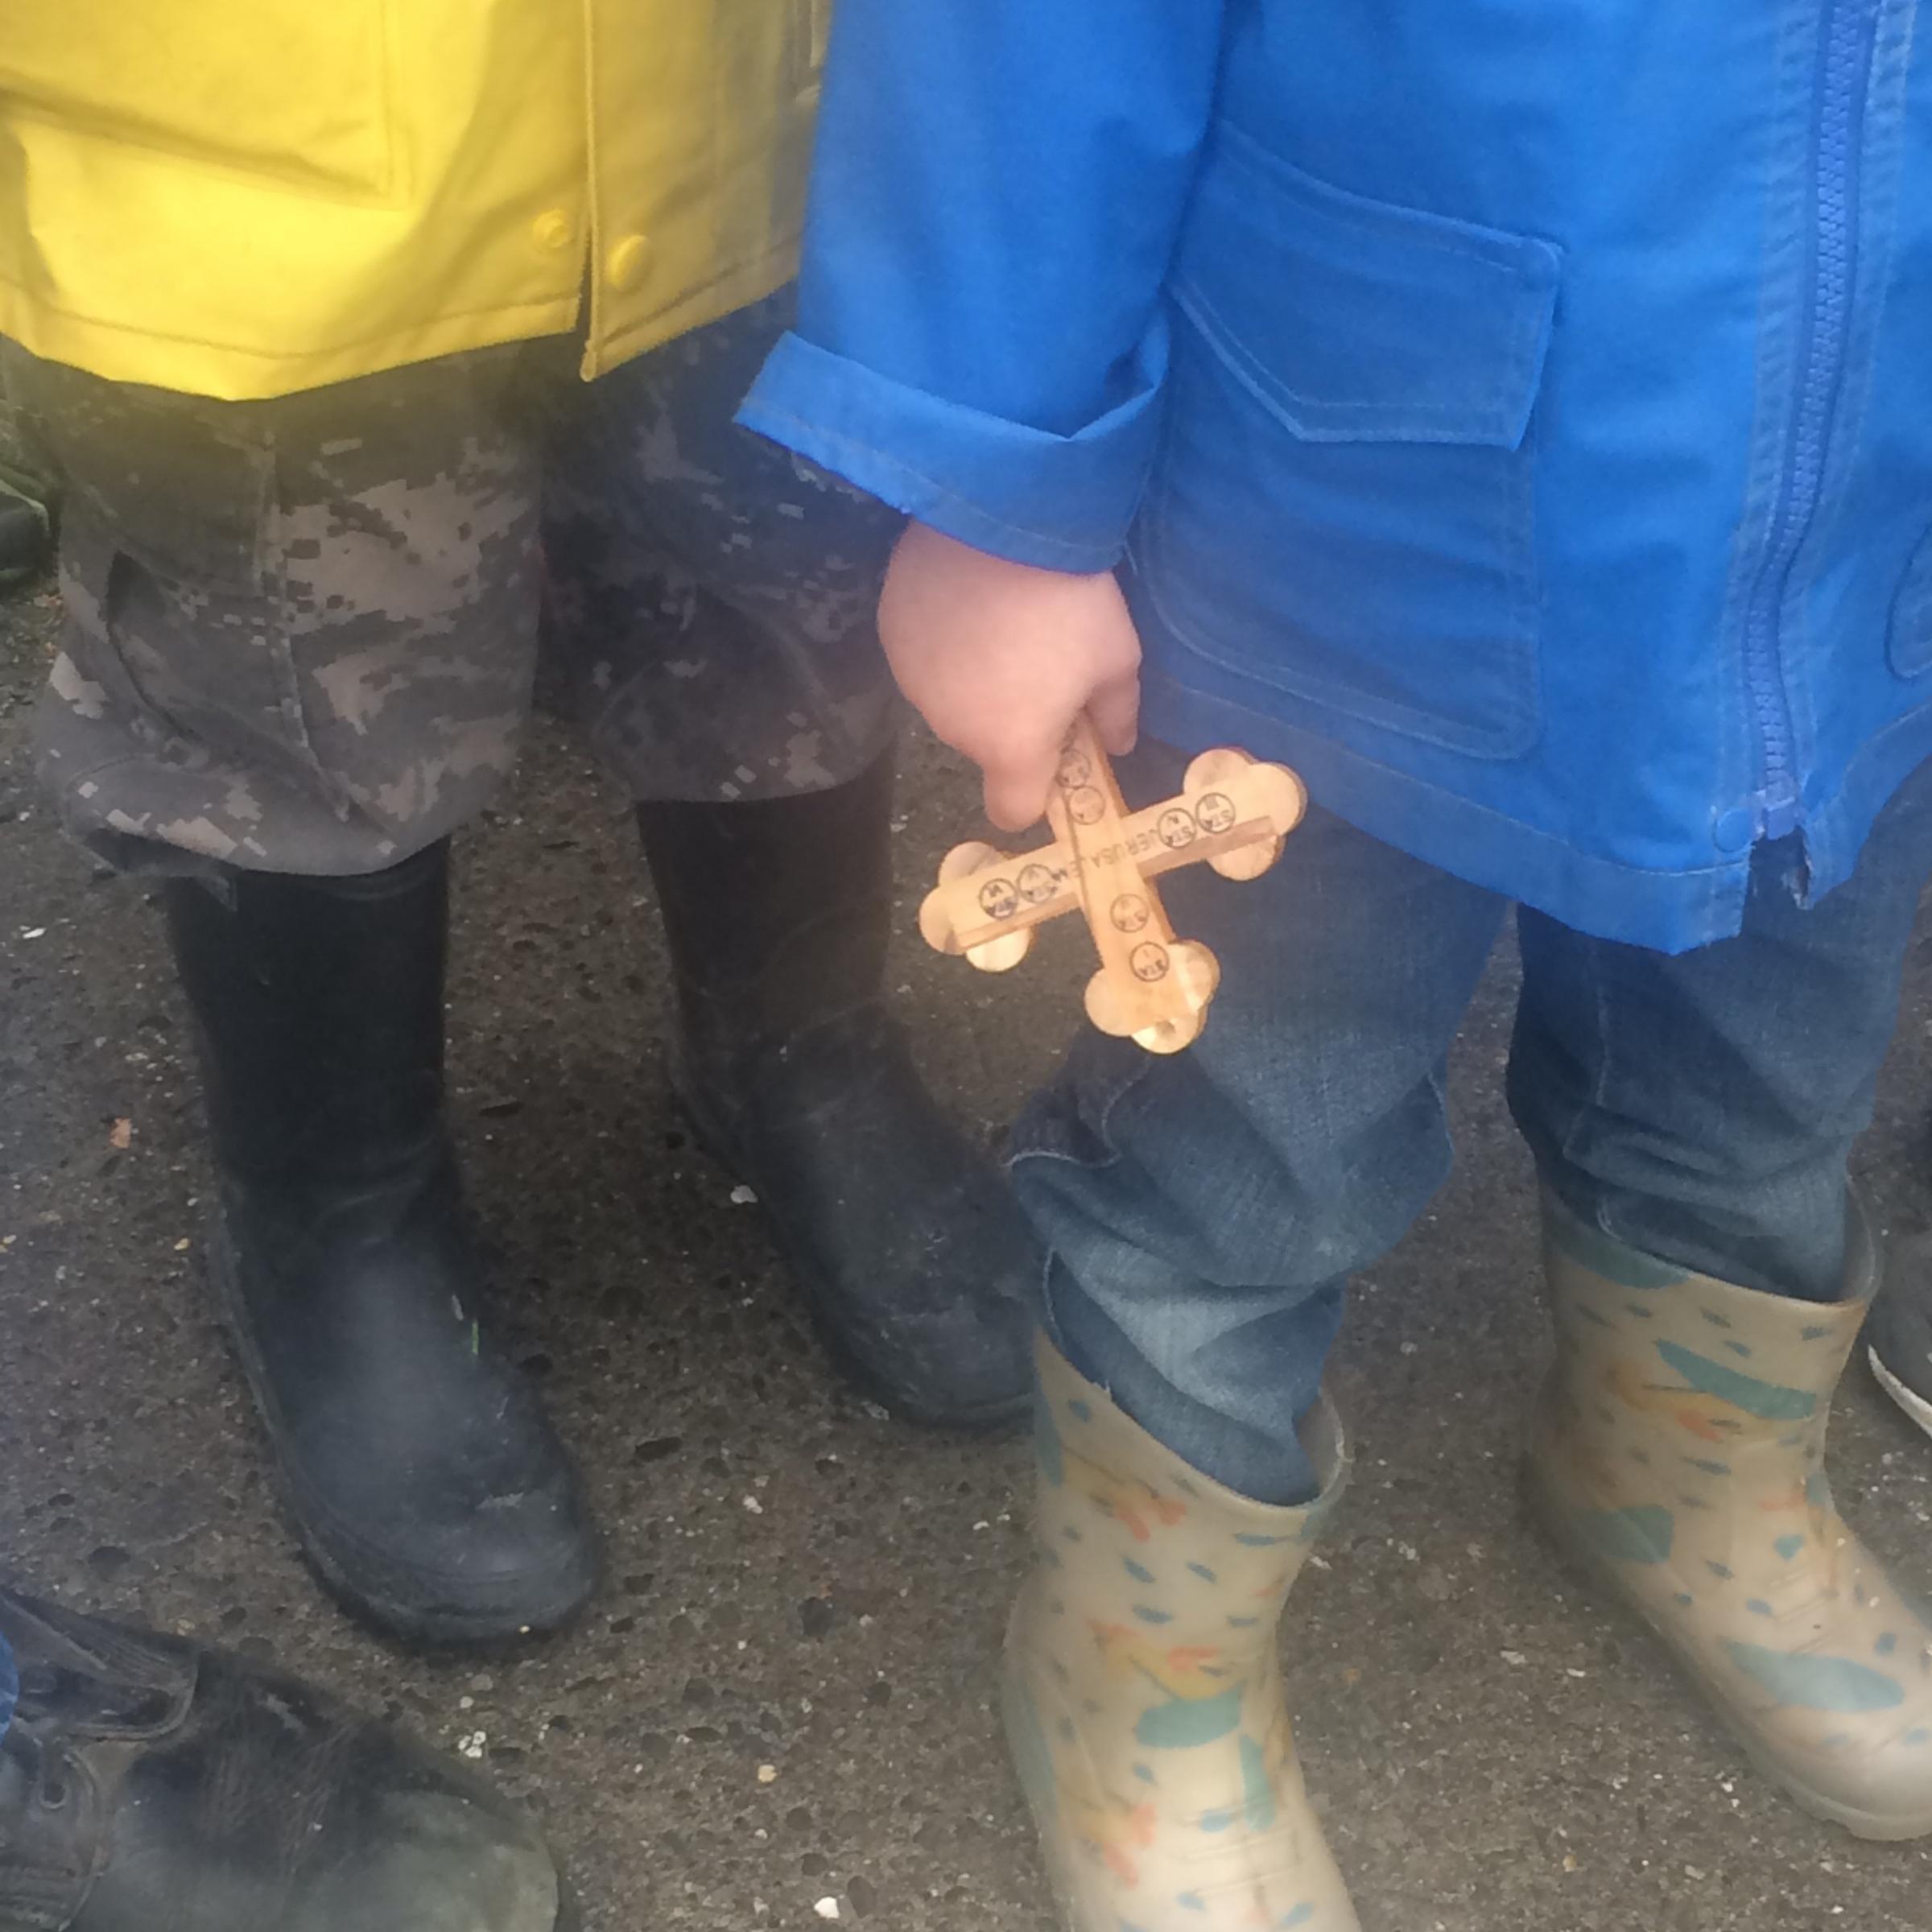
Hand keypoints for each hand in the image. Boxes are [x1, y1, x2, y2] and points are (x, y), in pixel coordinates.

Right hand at [878, 522, 1142, 829]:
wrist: (1001, 518)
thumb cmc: (1069, 600)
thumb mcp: (1116, 657)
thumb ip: (1117, 712)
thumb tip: (1117, 744)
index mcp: (1010, 747)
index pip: (1013, 811)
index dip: (1035, 791)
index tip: (1057, 751)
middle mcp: (953, 730)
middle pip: (984, 747)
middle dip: (1010, 720)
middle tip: (1040, 663)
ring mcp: (914, 685)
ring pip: (951, 703)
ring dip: (975, 681)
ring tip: (1002, 624)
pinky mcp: (892, 638)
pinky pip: (924, 659)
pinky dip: (945, 644)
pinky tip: (968, 601)